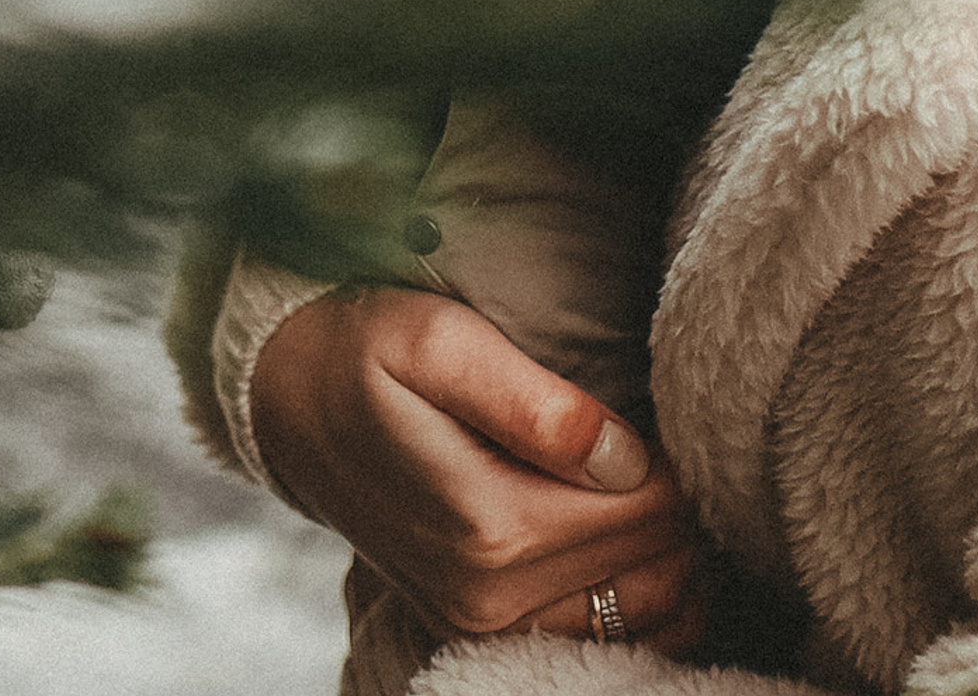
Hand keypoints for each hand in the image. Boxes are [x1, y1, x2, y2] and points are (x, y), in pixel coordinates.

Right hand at [252, 286, 706, 649]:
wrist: (286, 399)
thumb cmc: (365, 349)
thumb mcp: (439, 341)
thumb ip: (536, 404)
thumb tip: (626, 459)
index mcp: (489, 525)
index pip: (648, 512)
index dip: (685, 463)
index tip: (685, 415)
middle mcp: (487, 595)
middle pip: (651, 567)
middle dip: (688, 511)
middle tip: (690, 446)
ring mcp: (478, 619)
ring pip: (635, 614)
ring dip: (674, 560)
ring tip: (676, 486)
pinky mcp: (473, 623)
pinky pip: (592, 636)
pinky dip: (639, 599)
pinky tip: (648, 542)